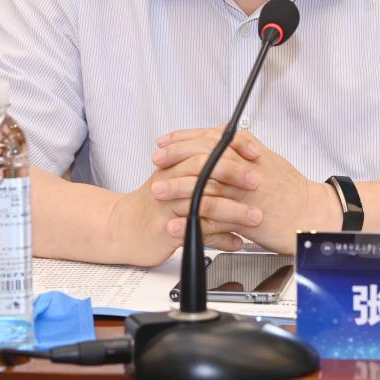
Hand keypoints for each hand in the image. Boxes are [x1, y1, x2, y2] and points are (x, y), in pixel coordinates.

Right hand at [107, 151, 259, 266]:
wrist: (122, 228)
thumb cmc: (152, 203)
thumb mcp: (173, 174)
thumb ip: (200, 157)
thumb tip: (227, 138)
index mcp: (174, 165)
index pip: (206, 148)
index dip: (232, 149)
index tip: (256, 154)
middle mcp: (170, 182)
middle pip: (204, 171)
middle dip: (234, 175)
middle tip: (257, 182)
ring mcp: (168, 207)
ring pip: (204, 205)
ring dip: (233, 212)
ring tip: (254, 217)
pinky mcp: (166, 232)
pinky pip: (198, 234)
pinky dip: (220, 240)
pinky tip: (236, 242)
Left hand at [152, 128, 340, 253]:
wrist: (312, 217)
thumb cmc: (292, 192)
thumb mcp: (269, 160)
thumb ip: (244, 146)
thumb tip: (223, 133)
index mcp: (249, 155)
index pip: (211, 138)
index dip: (185, 138)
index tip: (166, 141)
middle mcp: (245, 170)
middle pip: (204, 156)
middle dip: (176, 156)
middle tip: (157, 160)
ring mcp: (244, 194)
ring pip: (206, 185)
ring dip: (178, 187)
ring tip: (158, 190)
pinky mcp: (245, 218)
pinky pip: (213, 219)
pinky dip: (192, 221)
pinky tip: (176, 223)